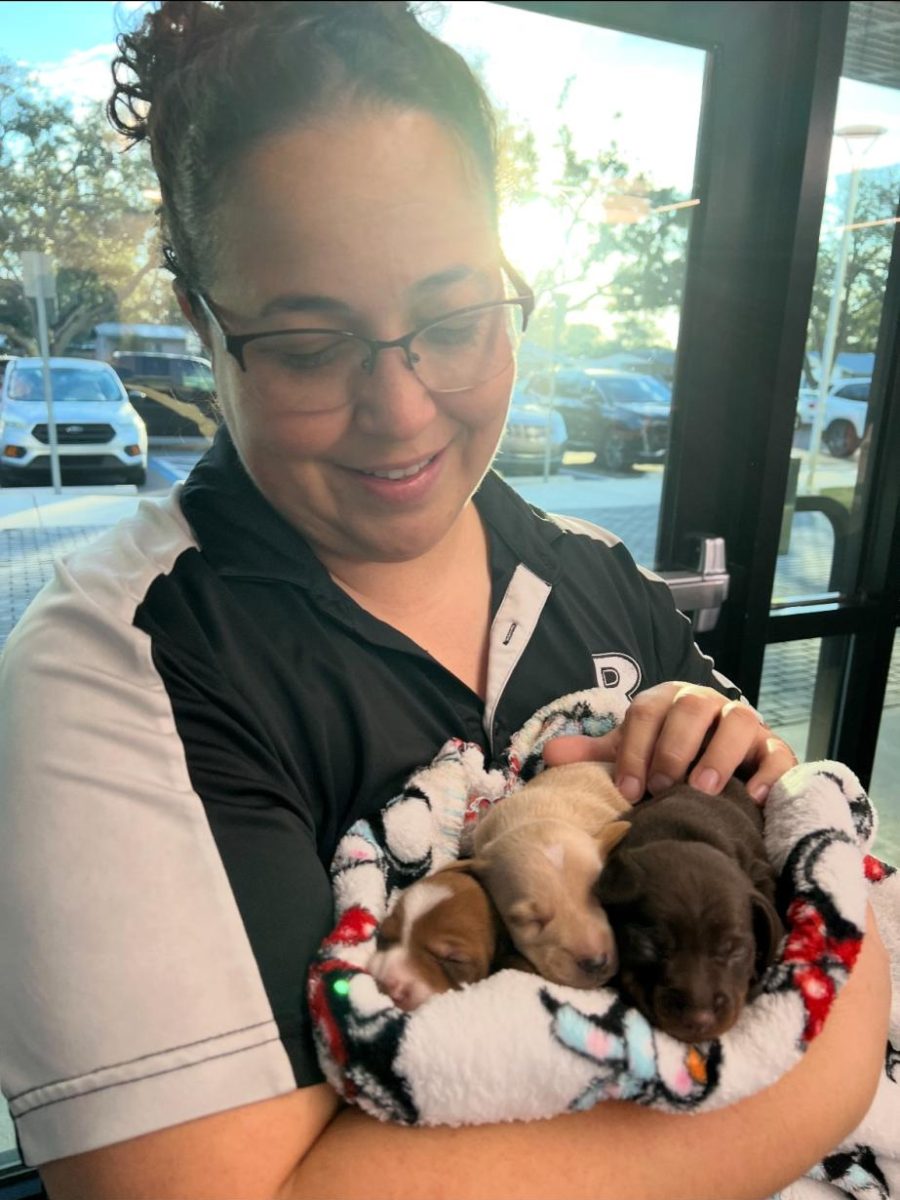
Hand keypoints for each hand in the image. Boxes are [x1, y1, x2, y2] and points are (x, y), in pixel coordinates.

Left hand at [542, 681, 796, 804]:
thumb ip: (596, 754)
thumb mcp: (632, 754)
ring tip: (703, 790)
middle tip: (663, 787)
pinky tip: (750, 799)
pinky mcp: (774, 749)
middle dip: (675, 747)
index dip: (635, 749)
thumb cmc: (668, 759)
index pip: (647, 711)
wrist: (719, 765)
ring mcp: (744, 725)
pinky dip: (767, 774)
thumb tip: (548, 755)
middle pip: (692, 708)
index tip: (628, 790)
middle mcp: (707, 704)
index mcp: (668, 701)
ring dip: (718, 755)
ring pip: (739, 722)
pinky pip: (779, 754)